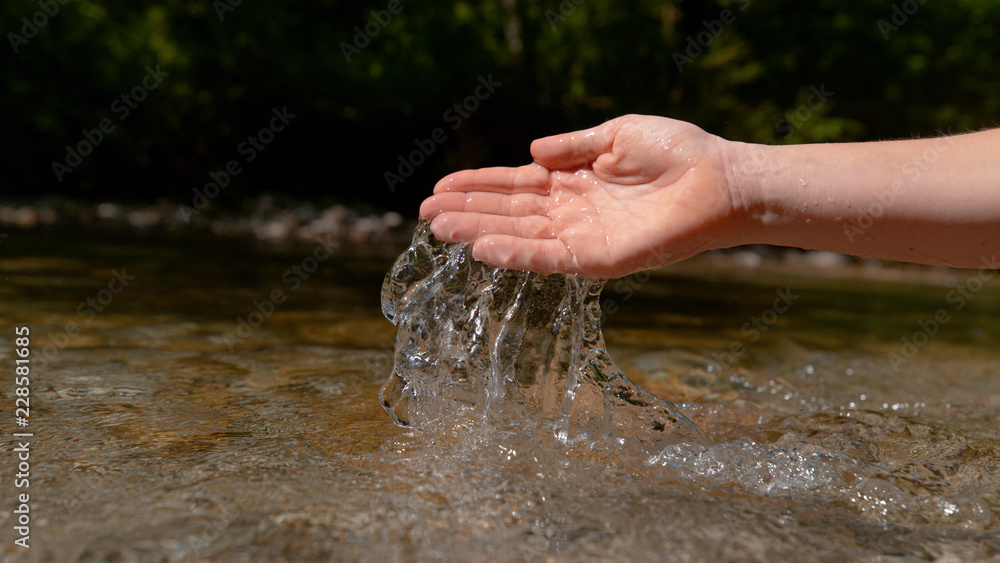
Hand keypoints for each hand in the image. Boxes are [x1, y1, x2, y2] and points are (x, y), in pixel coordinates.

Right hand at [420, 114, 745, 278]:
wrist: (719, 179)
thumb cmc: (676, 152)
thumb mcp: (616, 135)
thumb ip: (572, 146)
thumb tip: (530, 152)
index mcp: (572, 180)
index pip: (514, 185)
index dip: (477, 186)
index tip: (439, 187)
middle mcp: (571, 211)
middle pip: (508, 213)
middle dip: (467, 212)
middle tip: (425, 214)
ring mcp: (582, 237)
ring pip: (520, 237)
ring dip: (480, 233)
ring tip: (441, 229)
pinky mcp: (599, 260)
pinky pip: (549, 259)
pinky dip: (516, 255)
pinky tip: (483, 249)